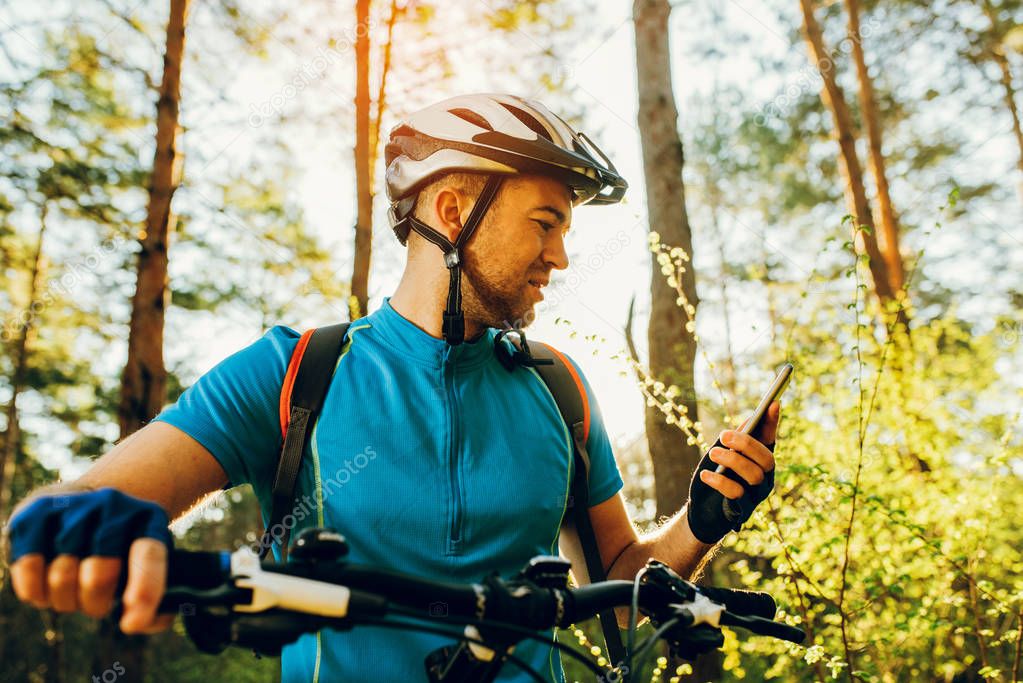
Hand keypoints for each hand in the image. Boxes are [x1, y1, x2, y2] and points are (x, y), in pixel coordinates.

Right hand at [7, 488, 174, 633]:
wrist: (85, 505)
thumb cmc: (122, 551)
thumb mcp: (149, 567)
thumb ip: (158, 603)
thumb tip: (137, 622)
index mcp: (148, 518)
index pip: (149, 554)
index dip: (143, 590)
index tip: (132, 623)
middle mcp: (112, 505)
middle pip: (98, 574)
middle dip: (96, 604)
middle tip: (98, 606)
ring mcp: (72, 506)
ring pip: (61, 575)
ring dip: (66, 601)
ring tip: (73, 593)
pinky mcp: (34, 514)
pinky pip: (28, 566)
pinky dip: (35, 591)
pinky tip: (45, 589)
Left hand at [687, 402, 780, 544]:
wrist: (702, 511)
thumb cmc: (715, 477)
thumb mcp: (722, 455)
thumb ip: (734, 441)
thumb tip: (749, 421)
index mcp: (760, 461)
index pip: (770, 440)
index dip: (773, 423)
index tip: (773, 403)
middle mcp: (765, 478)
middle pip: (766, 459)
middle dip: (746, 444)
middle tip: (724, 435)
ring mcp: (756, 495)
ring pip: (754, 475)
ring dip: (732, 460)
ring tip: (713, 453)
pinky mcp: (742, 510)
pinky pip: (736, 493)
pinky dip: (719, 481)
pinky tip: (706, 474)